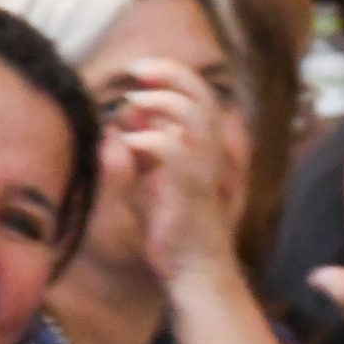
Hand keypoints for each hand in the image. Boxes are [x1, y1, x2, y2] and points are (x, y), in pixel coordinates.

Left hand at [102, 60, 246, 285]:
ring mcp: (207, 172)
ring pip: (197, 117)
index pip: (201, 96)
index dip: (174, 75)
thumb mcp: (154, 180)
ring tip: (134, 102)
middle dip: (171, 74)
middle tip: (137, 70)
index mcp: (208, 149)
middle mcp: (214, 155)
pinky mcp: (193, 191)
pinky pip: (176, 152)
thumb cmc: (174, 229)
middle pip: (204, 96)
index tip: (141, 72)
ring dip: (163, 102)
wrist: (194, 273)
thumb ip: (146, 146)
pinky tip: (130, 143)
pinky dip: (151, 141)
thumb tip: (129, 114)